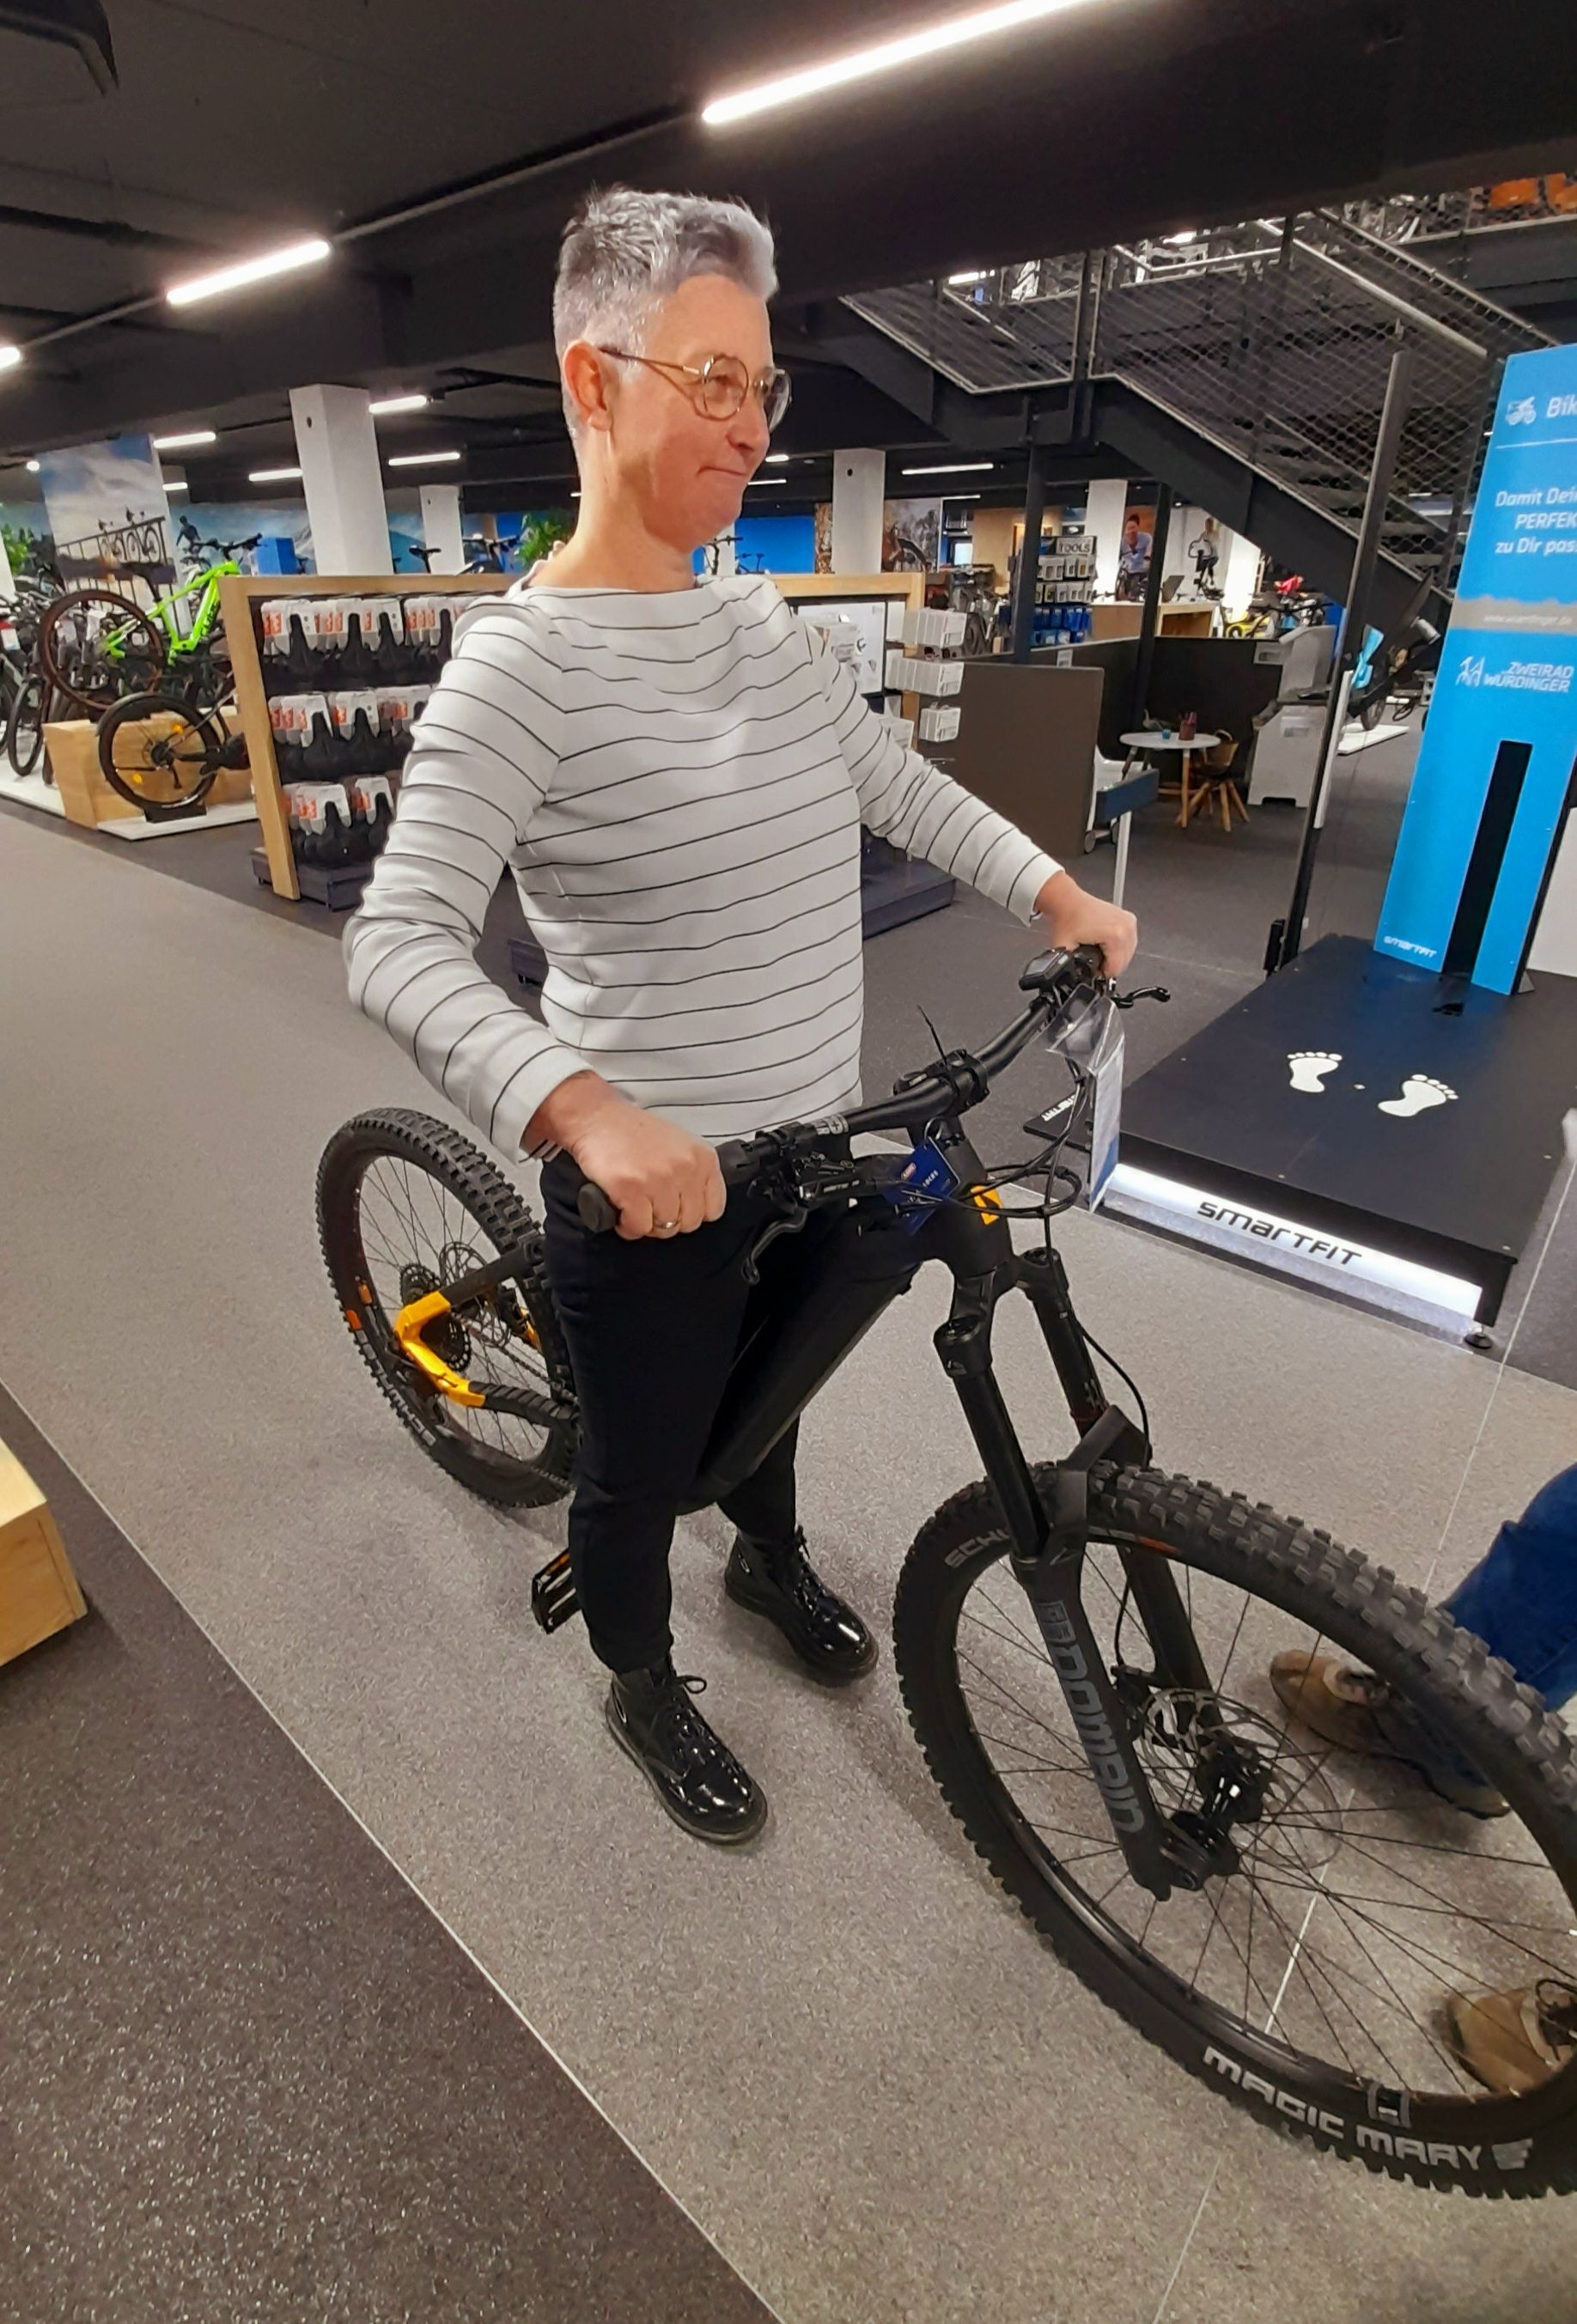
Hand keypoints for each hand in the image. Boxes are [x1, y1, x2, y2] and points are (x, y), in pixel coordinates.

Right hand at [529, 1072, 724, 1240]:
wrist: (596, 1116)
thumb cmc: (631, 1133)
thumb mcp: (678, 1146)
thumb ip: (691, 1175)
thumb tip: (692, 1209)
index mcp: (702, 1157)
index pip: (713, 1209)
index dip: (691, 1213)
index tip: (677, 1209)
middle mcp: (686, 1168)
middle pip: (689, 1223)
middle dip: (668, 1221)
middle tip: (651, 1209)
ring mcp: (659, 1179)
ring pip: (663, 1228)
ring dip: (646, 1223)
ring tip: (634, 1207)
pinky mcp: (631, 1189)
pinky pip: (637, 1227)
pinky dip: (627, 1226)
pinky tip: (620, 1210)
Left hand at [1032, 869, 1137, 978]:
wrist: (1068, 901)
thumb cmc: (1067, 918)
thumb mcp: (1064, 949)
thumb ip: (1071, 967)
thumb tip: (1075, 980)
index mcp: (1115, 935)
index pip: (1116, 969)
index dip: (1102, 973)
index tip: (1092, 967)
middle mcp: (1126, 927)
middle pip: (1124, 963)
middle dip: (1108, 965)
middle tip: (1093, 957)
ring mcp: (1130, 922)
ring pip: (1128, 954)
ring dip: (1114, 957)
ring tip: (1098, 949)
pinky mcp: (1130, 920)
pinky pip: (1128, 943)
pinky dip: (1118, 947)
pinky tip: (1105, 943)